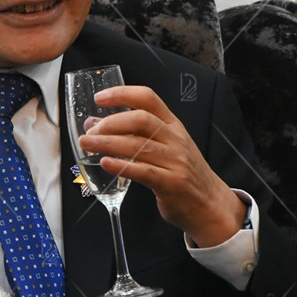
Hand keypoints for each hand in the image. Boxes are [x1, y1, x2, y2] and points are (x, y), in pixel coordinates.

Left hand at [79, 85, 245, 247]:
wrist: (209, 203)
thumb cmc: (181, 172)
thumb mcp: (163, 146)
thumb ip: (131, 134)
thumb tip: (93, 124)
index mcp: (172, 124)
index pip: (147, 98)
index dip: (122, 93)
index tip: (100, 98)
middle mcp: (174, 139)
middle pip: (141, 119)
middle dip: (110, 122)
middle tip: (90, 131)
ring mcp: (175, 161)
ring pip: (138, 145)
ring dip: (108, 143)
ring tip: (87, 144)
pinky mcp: (171, 183)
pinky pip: (143, 171)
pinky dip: (122, 166)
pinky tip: (105, 163)